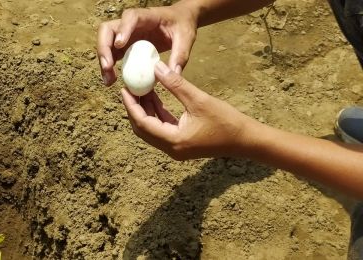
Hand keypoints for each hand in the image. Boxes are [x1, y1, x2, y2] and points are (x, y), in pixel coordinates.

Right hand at [97, 2, 198, 85]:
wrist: (180, 20)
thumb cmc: (182, 25)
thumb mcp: (186, 38)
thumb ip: (180, 55)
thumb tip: (173, 74)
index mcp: (148, 16)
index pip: (131, 17)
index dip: (123, 29)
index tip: (120, 44)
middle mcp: (131, 23)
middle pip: (108, 29)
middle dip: (104, 47)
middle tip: (108, 66)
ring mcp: (126, 34)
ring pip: (106, 42)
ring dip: (103, 60)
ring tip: (109, 80)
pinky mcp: (125, 45)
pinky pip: (112, 53)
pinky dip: (108, 66)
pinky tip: (110, 80)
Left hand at [122, 61, 258, 159]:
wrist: (246, 140)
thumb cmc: (226, 121)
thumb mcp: (199, 99)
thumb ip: (176, 84)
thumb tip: (156, 67)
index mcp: (174, 141)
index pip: (143, 124)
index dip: (131, 106)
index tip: (124, 90)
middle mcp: (171, 149)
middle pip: (143, 129)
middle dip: (134, 109)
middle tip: (129, 89)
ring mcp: (176, 148)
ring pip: (152, 130)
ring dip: (146, 111)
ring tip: (141, 90)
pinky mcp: (182, 144)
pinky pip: (162, 130)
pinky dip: (157, 115)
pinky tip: (156, 99)